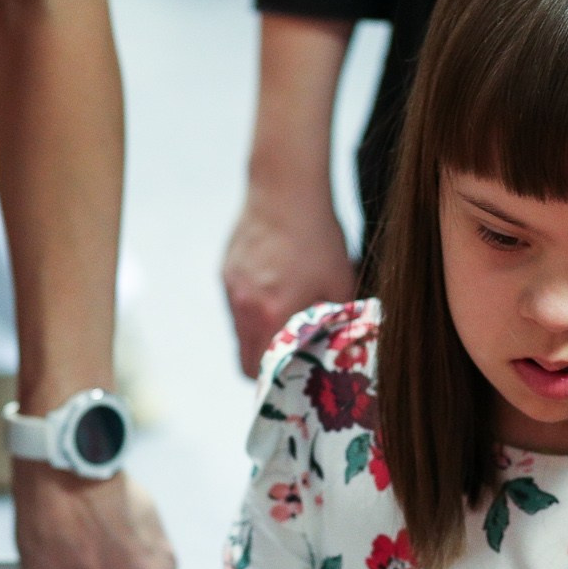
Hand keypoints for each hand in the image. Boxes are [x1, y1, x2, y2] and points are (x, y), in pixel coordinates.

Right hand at [222, 182, 355, 377]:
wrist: (285, 188)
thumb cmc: (319, 236)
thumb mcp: (340, 282)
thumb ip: (337, 321)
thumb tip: (341, 348)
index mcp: (271, 315)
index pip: (257, 372)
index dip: (273, 380)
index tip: (290, 377)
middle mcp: (243, 307)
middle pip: (244, 358)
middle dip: (265, 363)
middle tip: (290, 355)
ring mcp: (231, 288)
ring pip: (240, 330)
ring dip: (260, 331)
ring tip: (286, 311)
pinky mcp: (226, 271)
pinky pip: (237, 303)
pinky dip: (253, 304)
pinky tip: (276, 283)